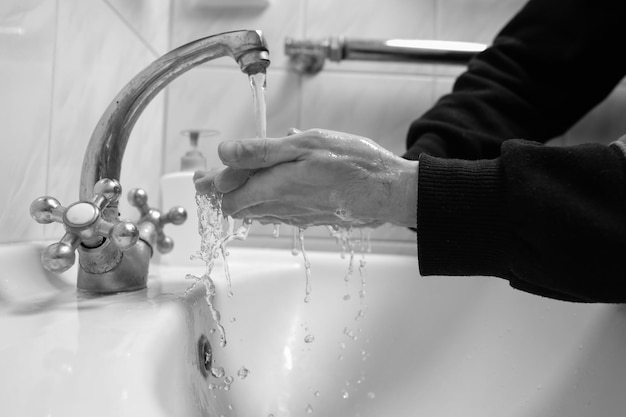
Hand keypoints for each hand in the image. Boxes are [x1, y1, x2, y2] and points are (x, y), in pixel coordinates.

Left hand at [194, 129, 417, 227]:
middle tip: (212, 174)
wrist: (388, 191)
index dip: (211, 184)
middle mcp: (280, 207)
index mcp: (274, 187)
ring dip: (242, 195)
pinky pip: (276, 213)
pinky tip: (273, 184)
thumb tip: (224, 153)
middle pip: (236, 206)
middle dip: (222, 190)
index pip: (227, 194)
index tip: (200, 175)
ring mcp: (295, 216)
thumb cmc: (353, 163)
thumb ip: (262, 151)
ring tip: (237, 176)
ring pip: (255, 211)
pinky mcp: (308, 218)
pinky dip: (265, 200)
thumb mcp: (306, 144)